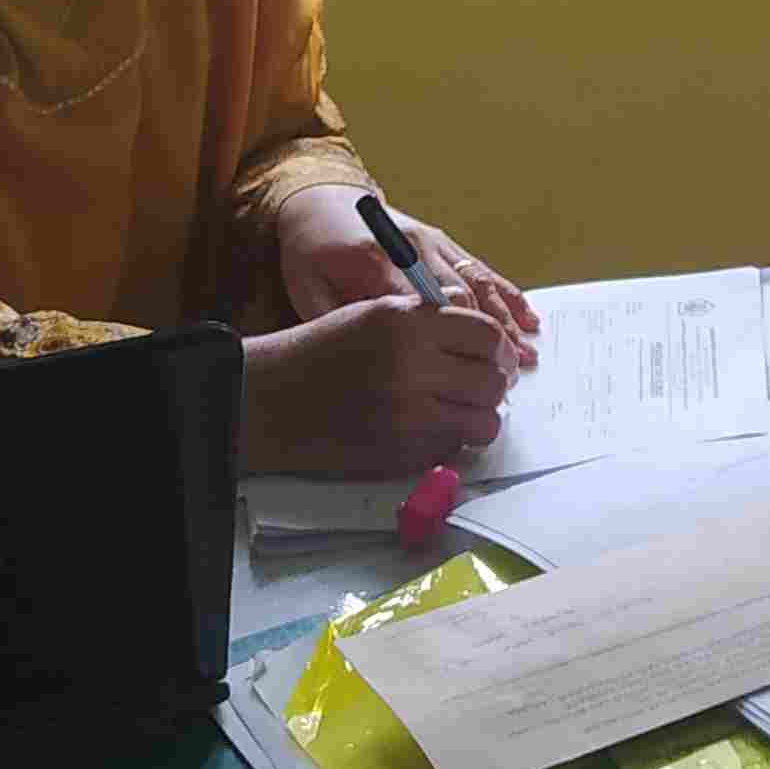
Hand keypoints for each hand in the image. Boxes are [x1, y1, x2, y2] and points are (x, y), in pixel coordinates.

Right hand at [239, 295, 516, 477]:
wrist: (271, 399)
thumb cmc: (322, 352)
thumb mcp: (376, 314)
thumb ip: (431, 318)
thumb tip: (481, 324)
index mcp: (408, 323)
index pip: (486, 334)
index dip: (498, 348)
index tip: (495, 356)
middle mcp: (412, 367)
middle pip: (491, 381)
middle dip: (492, 385)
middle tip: (478, 386)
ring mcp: (408, 415)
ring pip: (483, 423)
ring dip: (477, 418)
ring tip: (456, 411)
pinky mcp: (399, 454)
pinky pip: (452, 450)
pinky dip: (448, 443)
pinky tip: (425, 429)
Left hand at [276, 183, 541, 370]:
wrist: (318, 199)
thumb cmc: (309, 252)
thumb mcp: (307, 289)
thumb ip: (340, 320)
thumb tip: (377, 359)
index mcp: (379, 262)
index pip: (425, 309)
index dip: (452, 346)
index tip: (469, 381)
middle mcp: (415, 249)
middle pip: (462, 298)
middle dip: (489, 340)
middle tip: (507, 379)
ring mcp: (434, 242)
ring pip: (480, 283)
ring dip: (505, 321)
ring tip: (526, 355)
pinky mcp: (443, 240)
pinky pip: (481, 268)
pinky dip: (507, 294)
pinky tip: (527, 317)